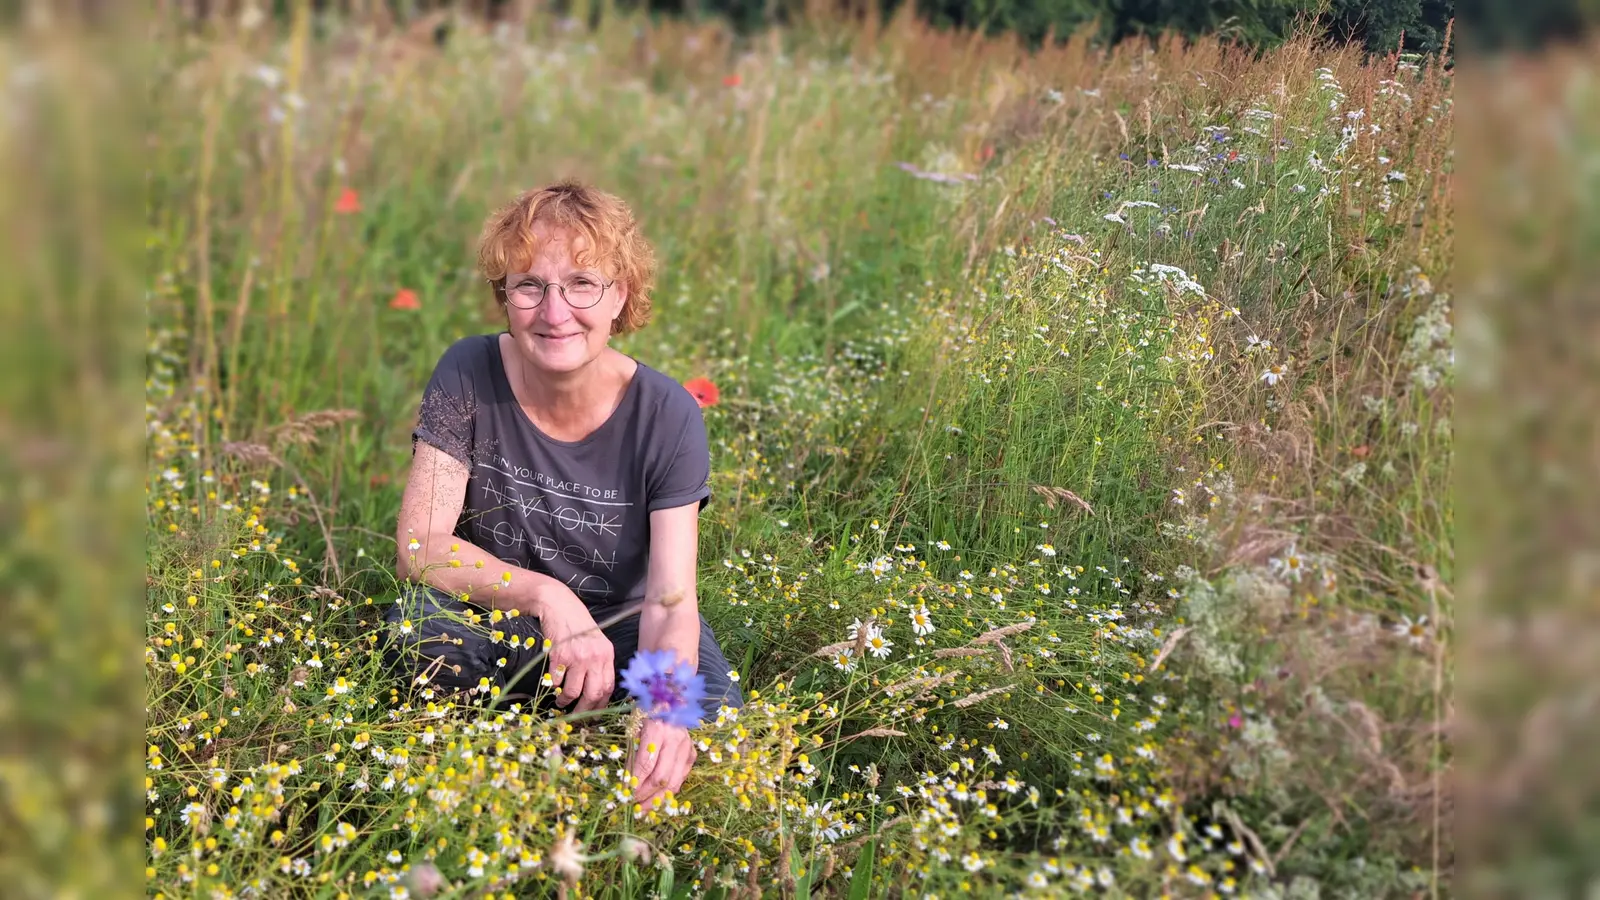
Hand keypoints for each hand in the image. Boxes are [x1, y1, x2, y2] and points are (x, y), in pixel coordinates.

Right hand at [535, 587, 614, 712]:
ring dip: (565, 701)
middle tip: (576, 717)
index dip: (601, 704)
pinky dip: (553, 687)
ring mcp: (577, 657)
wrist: (559, 605)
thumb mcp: (596, 641)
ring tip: (561, 702)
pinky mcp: (559, 656)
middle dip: (584, 710)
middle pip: (594, 694)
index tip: (593, 713)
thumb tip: (596, 691)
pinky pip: (556, 681)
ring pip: (574, 692)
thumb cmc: (577, 624)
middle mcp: (595, 657)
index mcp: (607, 654)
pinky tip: (552, 684)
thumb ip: (599, 662)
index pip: (609, 686)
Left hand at [629, 719, 696, 811]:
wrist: (671, 701)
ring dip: (657, 799)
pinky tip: (657, 798)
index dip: (635, 782)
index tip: (625, 794)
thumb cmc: (647, 713)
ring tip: (644, 809)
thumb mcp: (634, 728)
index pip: (646, 764)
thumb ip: (632, 756)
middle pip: (661, 776)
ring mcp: (687, 747)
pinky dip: (668, 791)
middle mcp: (676, 739)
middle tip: (633, 804)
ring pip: (674, 782)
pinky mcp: (692, 754)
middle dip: (645, 794)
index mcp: (658, 729)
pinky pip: (681, 778)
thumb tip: (627, 783)